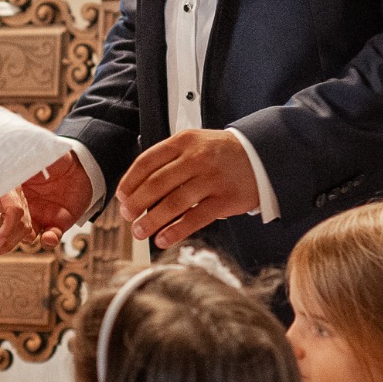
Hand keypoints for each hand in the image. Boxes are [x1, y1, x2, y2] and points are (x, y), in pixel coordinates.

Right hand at [0, 152, 91, 257]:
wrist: (81, 166)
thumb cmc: (54, 157)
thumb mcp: (36, 153)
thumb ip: (23, 157)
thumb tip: (7, 153)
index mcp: (10, 189)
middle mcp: (19, 207)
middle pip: (2, 225)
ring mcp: (36, 218)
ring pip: (21, 236)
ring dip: (17, 242)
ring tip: (18, 242)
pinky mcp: (55, 225)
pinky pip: (49, 237)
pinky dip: (49, 239)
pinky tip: (49, 237)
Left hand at [117, 129, 258, 249]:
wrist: (261, 154)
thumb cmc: (222, 153)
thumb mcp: (194, 143)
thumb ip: (169, 159)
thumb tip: (138, 188)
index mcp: (184, 142)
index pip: (147, 161)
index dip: (129, 181)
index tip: (121, 195)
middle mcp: (196, 159)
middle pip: (156, 184)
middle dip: (136, 203)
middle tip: (126, 215)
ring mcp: (211, 179)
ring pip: (173, 203)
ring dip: (151, 220)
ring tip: (139, 231)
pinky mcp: (224, 200)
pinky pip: (195, 218)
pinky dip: (175, 231)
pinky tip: (163, 239)